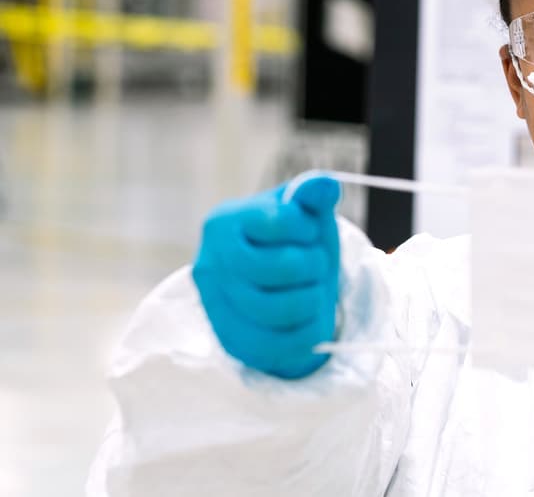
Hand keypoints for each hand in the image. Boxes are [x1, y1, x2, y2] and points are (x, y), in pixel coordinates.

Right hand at [192, 177, 341, 378]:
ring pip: (280, 310)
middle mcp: (209, 264)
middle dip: (314, 265)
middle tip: (315, 264)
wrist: (281, 285)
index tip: (307, 233)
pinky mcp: (230, 342)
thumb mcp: (305, 213)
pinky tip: (309, 318)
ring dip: (313, 299)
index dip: (308, 228)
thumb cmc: (293, 241)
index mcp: (223, 223)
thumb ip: (313, 194)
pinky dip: (307, 333)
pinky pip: (278, 346)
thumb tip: (324, 186)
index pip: (281, 222)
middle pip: (284, 268)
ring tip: (312, 289)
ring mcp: (215, 307)